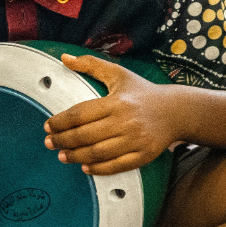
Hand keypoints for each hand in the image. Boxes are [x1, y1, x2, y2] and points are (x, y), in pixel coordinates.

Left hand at [44, 54, 178, 175]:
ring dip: (75, 156)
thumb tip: (64, 58)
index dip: (60, 122)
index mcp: (117, 101)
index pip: (80, 114)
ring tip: (62, 155)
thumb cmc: (143, 91)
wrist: (177, 111)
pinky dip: (97, 168)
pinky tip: (84, 166)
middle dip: (62, 140)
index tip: (48, 126)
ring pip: (97, 153)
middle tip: (49, 143)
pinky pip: (115, 166)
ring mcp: (135, 140)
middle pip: (85, 135)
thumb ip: (91, 65)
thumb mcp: (119, 74)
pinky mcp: (143, 155)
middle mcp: (125, 121)